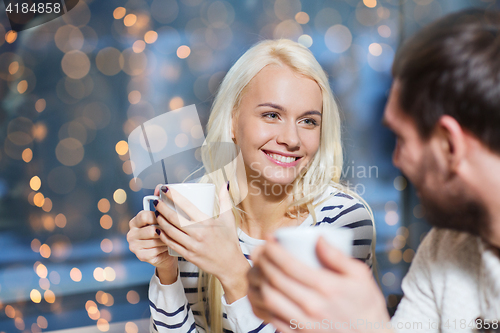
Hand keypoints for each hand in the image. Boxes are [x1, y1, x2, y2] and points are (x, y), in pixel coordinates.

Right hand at [127, 185, 177, 283]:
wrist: (167, 253)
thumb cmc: (165, 232)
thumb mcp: (162, 217)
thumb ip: (160, 202)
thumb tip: (161, 187)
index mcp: (135, 221)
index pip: (145, 216)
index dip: (158, 216)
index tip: (167, 217)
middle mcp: (131, 233)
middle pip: (151, 229)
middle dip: (165, 229)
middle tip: (174, 230)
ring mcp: (134, 246)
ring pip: (156, 240)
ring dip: (168, 239)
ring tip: (173, 238)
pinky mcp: (140, 256)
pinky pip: (156, 250)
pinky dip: (165, 248)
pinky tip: (168, 246)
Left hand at [155, 183, 249, 302]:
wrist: (231, 265)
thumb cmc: (230, 241)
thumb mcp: (229, 219)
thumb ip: (225, 200)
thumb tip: (225, 184)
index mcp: (207, 222)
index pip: (186, 205)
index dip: (173, 196)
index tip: (165, 189)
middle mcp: (198, 233)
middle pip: (174, 218)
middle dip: (162, 208)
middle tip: (156, 201)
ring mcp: (192, 245)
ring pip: (170, 231)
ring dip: (160, 221)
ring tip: (156, 214)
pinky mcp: (188, 255)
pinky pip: (171, 244)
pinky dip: (163, 236)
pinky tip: (159, 230)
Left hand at [247, 236, 391, 332]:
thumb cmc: (366, 306)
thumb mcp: (360, 276)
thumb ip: (338, 257)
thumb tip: (318, 238)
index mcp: (327, 287)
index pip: (290, 265)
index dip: (273, 249)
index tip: (268, 239)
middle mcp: (313, 306)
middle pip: (276, 279)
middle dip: (262, 260)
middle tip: (258, 249)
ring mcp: (304, 323)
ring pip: (269, 298)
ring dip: (259, 280)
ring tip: (258, 268)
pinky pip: (272, 317)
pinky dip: (262, 302)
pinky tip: (262, 290)